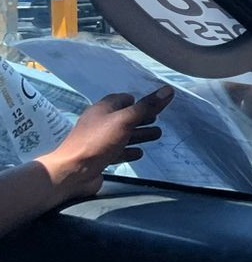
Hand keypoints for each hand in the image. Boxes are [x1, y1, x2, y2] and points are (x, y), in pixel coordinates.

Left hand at [37, 85, 174, 202]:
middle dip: (142, 118)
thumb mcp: (125, 120)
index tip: (155, 103)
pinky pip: (119, 151)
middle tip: (158, 119)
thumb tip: (168, 90)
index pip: (124, 99)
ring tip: (157, 135)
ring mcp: (100, 140)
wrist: (74, 171)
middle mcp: (101, 122)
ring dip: (140, 134)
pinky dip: (130, 150)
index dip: (139, 101)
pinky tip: (139, 153)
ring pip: (124, 134)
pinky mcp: (101, 157)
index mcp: (104, 109)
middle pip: (126, 117)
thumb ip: (147, 106)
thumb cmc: (98, 141)